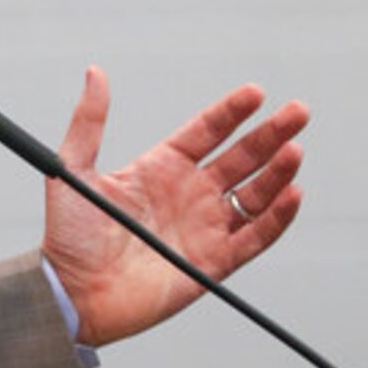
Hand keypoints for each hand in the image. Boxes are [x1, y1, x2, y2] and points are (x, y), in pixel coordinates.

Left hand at [42, 66, 307, 346]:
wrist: (71, 294)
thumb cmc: (68, 237)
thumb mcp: (73, 171)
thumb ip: (88, 123)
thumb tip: (95, 73)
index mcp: (161, 169)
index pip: (207, 132)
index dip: (232, 112)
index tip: (256, 93)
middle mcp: (189, 195)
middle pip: (241, 158)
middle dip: (271, 135)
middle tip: (299, 112)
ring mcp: (204, 228)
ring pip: (254, 195)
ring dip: (278, 172)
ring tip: (294, 150)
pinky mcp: (213, 262)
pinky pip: (255, 238)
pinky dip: (277, 218)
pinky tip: (291, 194)